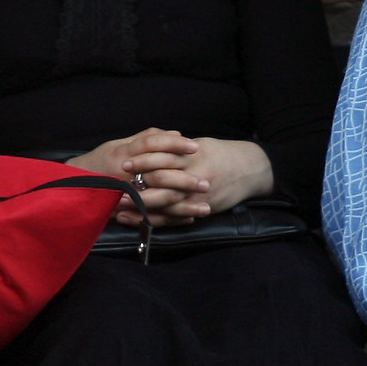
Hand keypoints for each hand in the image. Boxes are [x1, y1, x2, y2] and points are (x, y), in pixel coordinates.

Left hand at [69, 130, 274, 226]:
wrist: (252, 169)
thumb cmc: (221, 154)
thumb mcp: (199, 145)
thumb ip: (175, 148)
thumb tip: (149, 146)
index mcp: (192, 156)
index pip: (162, 157)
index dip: (142, 161)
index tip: (123, 162)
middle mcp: (194, 176)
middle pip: (161, 182)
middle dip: (136, 186)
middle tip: (114, 188)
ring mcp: (198, 195)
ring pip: (165, 203)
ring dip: (140, 206)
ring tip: (118, 207)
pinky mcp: (201, 208)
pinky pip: (175, 218)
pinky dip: (155, 220)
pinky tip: (138, 220)